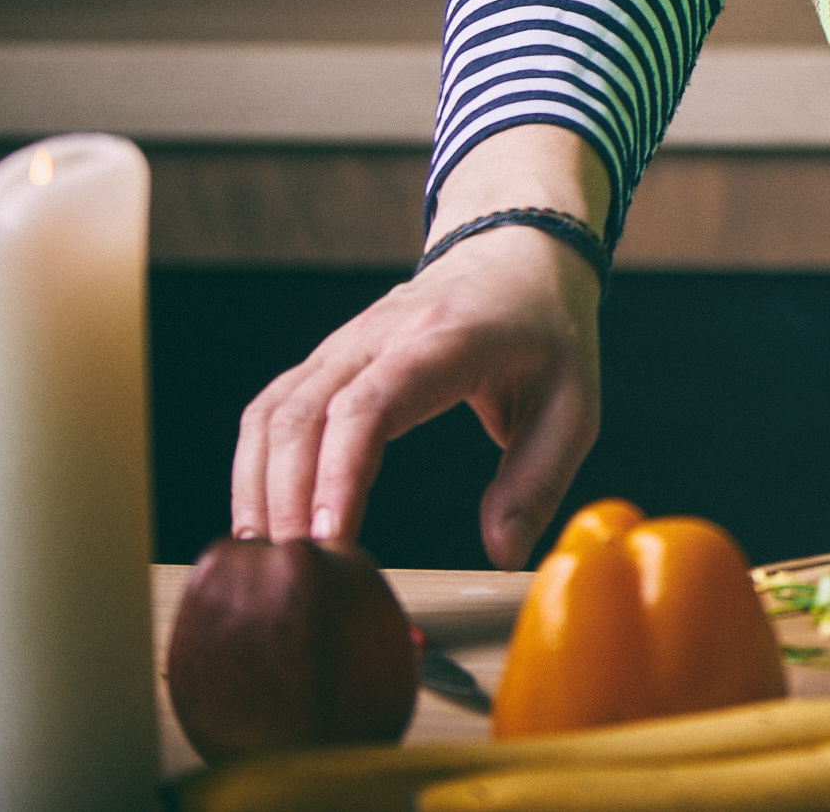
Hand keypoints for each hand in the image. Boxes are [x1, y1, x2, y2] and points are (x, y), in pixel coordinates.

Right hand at [232, 128, 608, 565]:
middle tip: (296, 573)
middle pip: (301, 415)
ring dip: (259, 487)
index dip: (339, 474)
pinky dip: (256, 466)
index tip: (331, 539)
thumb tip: (503, 553)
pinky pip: (271, 409)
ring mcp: (345, 343)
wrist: (519, 255)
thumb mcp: (574, 406)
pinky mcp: (327, 359)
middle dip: (287, 499)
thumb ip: (538, 481)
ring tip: (270, 559)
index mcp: (446, 342)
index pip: (369, 406)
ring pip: (272, 412)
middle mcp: (381, 336)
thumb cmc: (548, 336)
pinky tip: (264, 518)